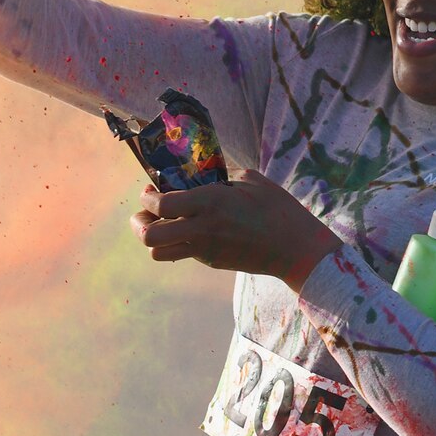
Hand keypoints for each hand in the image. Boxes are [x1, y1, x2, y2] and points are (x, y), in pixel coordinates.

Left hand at [131, 169, 342, 287]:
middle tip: (147, 212)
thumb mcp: (250, 180)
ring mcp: (204, 250)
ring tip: (161, 224)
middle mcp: (201, 229)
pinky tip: (188, 230)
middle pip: (149, 236)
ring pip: (158, 253)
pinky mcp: (211, 262)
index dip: (148, 197)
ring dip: (153, 238)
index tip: (151, 189)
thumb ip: (222, 175)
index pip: (161, 204)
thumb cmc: (278, 209)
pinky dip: (175, 243)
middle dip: (139, 223)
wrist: (296, 249)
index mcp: (210, 203)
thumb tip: (202, 173)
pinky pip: (181, 254)